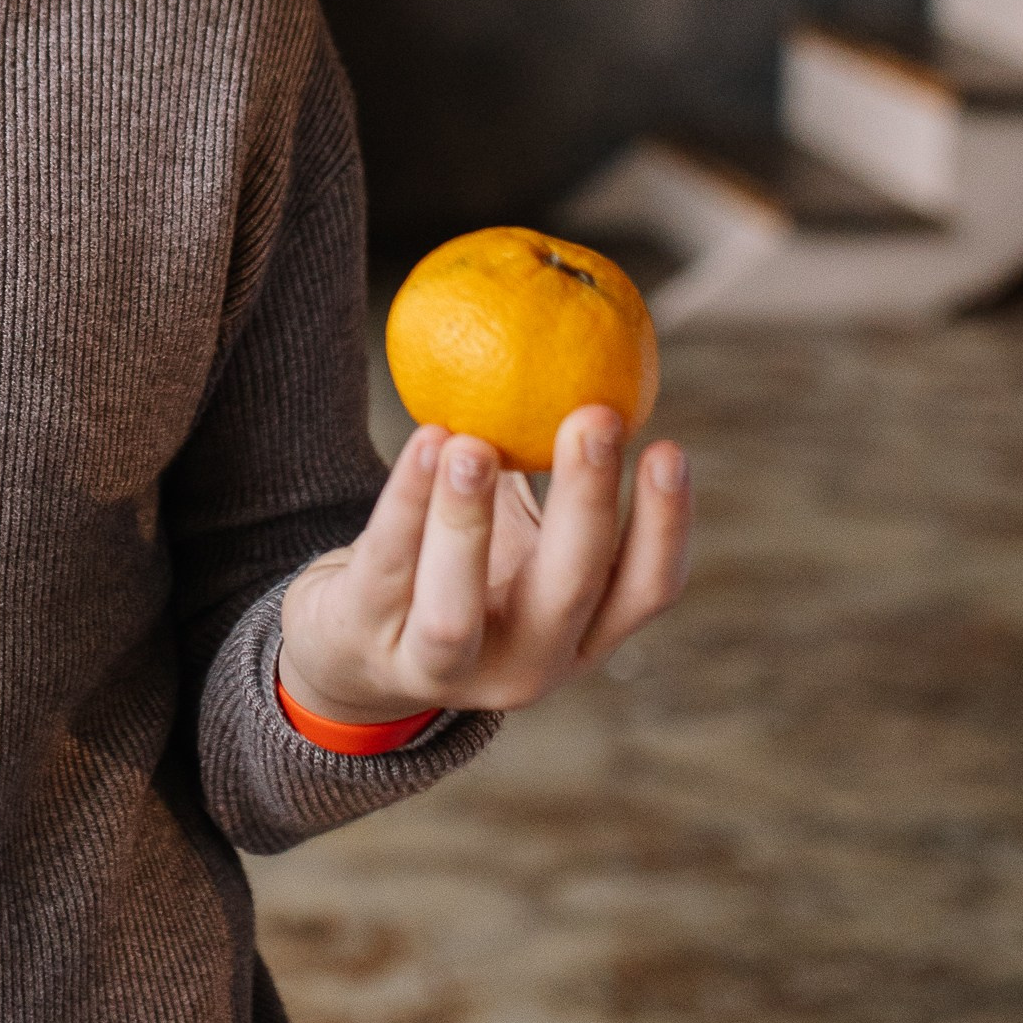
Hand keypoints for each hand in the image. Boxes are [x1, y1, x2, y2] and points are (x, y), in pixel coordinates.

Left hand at [278, 408, 691, 724]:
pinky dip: (406, 503)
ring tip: (475, 442)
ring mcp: (441, 668)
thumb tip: (593, 355)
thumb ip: (552, 471)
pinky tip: (426, 439)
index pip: (646, 591)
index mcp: (580, 634)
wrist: (354, 650)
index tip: (669, 447)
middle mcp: (524, 665)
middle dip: (587, 503)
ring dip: (466, 522)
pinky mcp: (367, 640)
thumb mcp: (517, 537)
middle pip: (569, 593)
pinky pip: (386, 566)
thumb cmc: (455, 571)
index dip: (666, 526)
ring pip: (456, 609)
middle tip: (594, 417)